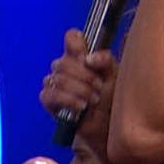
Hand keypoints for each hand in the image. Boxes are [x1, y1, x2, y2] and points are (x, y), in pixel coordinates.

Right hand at [40, 29, 118, 146]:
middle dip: (85, 76)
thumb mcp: (114, 75)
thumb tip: (88, 59)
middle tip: (99, 88)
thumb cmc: (111, 99)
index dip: (76, 44)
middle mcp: (64, 67)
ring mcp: (54, 83)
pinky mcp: (48, 100)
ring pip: (59, 79)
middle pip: (64, 61)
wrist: (108, 125)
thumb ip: (105, 60)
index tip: (87, 58)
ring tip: (94, 100)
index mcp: (80, 57)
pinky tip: (81, 107)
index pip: (71, 38)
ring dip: (80, 90)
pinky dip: (68, 100)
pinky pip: (51, 95)